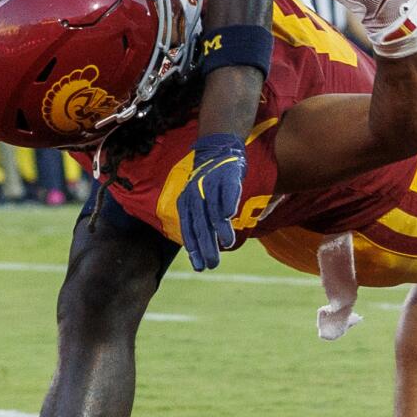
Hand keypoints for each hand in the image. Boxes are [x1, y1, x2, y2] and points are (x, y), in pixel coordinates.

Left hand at [176, 132, 245, 270]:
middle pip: (201, 224)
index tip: (199, 266)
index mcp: (186, 203)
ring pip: (213, 210)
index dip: (194, 249)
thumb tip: (200, 248)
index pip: (188, 230)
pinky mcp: (226, 176)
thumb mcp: (196, 200)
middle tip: (212, 264)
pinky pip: (226, 191)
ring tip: (226, 243)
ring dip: (220, 227)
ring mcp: (210, 186)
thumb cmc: (208, 183)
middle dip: (206, 246)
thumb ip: (199, 221)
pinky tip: (230, 215)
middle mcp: (195, 196)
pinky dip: (227, 202)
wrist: (216, 150)